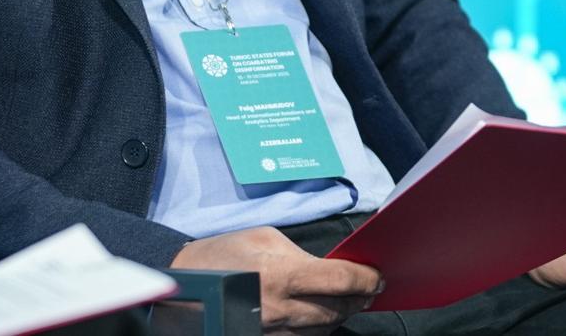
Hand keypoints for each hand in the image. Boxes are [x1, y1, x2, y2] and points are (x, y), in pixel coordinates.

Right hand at [171, 226, 381, 334]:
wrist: (187, 287)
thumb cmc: (224, 255)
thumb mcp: (264, 238)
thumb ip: (301, 254)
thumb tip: (331, 268)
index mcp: (281, 274)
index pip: (340, 281)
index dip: (366, 279)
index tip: (378, 276)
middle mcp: (281, 308)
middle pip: (338, 309)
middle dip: (360, 298)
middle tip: (371, 288)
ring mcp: (275, 331)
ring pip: (325, 328)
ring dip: (342, 314)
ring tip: (351, 300)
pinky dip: (320, 327)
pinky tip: (324, 314)